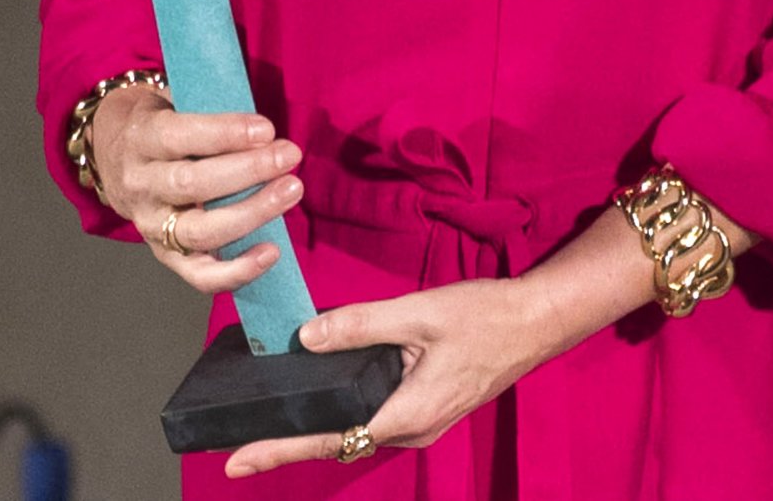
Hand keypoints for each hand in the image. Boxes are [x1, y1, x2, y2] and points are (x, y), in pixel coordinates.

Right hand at [89, 86, 303, 293]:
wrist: (116, 156)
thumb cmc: (161, 123)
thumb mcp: (172, 99)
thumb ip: (208, 104)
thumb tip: (259, 119)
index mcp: (142, 139)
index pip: (180, 136)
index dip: (225, 133)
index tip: (266, 129)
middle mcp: (141, 185)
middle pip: (192, 184)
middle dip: (248, 170)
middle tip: (288, 156)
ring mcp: (151, 225)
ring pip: (200, 231)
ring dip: (252, 214)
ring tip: (290, 192)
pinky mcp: (165, 255)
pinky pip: (200, 275)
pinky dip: (237, 270)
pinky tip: (271, 252)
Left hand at [225, 277, 543, 477]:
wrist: (534, 321)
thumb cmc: (483, 315)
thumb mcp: (419, 313)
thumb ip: (361, 325)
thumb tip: (305, 338)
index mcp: (408, 412)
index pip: (332, 437)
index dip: (283, 448)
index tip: (240, 459)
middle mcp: (412, 429)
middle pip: (338, 443)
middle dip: (288, 447)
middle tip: (238, 453)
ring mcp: (422, 422)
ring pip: (356, 432)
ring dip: (315, 432)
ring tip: (269, 430)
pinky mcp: (427, 408)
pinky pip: (374, 418)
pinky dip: (342, 415)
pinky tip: (322, 400)